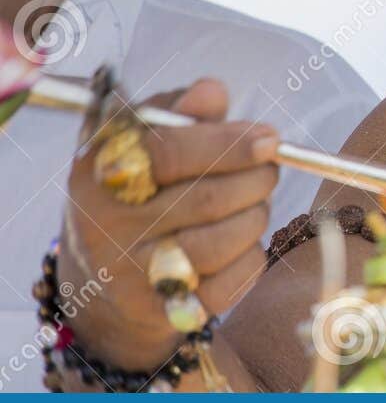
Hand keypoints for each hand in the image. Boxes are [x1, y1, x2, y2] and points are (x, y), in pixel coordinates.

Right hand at [58, 80, 278, 372]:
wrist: (103, 282)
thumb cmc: (138, 190)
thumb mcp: (141, 141)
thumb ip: (178, 110)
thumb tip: (211, 91)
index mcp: (99, 170)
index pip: (168, 150)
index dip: (228, 142)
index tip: (269, 137)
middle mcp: (105, 225)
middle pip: (209, 198)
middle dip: (257, 178)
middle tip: (268, 168)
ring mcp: (130, 274)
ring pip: (226, 240)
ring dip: (256, 215)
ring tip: (250, 203)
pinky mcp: (161, 311)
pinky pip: (234, 279)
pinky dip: (250, 256)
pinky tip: (238, 244)